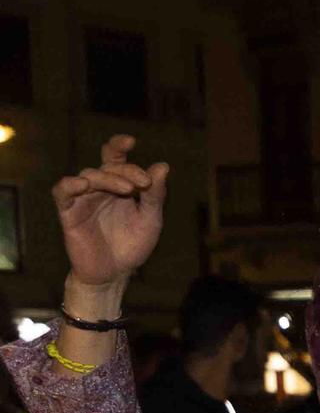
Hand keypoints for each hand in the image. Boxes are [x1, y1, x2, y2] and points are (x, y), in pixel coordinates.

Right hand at [55, 135, 168, 292]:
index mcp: (119, 185)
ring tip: (127, 189)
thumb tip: (163, 166)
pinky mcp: (69, 212)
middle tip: (143, 183)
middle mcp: (99, 188)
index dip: (119, 145)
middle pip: (107, 167)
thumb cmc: (133, 244)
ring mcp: (83, 199)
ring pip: (89, 176)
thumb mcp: (150, 218)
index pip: (115, 158)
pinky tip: (83, 185)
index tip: (131, 140)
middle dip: (126, 170)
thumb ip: (155, 194)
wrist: (116, 272)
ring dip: (108, 178)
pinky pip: (63, 192)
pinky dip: (70, 185)